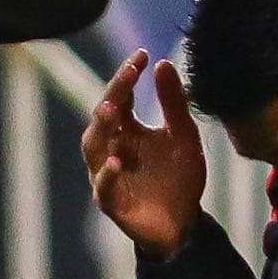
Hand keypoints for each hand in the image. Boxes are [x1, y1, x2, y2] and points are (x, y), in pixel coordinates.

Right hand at [84, 52, 206, 257]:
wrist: (183, 223)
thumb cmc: (179, 176)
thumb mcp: (183, 136)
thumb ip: (174, 103)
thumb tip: (163, 63)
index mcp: (126, 129)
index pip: (121, 95)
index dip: (128, 75)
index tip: (142, 55)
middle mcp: (111, 147)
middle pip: (103, 116)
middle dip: (113, 93)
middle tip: (128, 74)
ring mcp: (107, 174)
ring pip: (94, 147)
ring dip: (101, 128)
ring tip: (112, 109)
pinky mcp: (111, 201)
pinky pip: (103, 186)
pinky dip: (108, 175)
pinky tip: (118, 162)